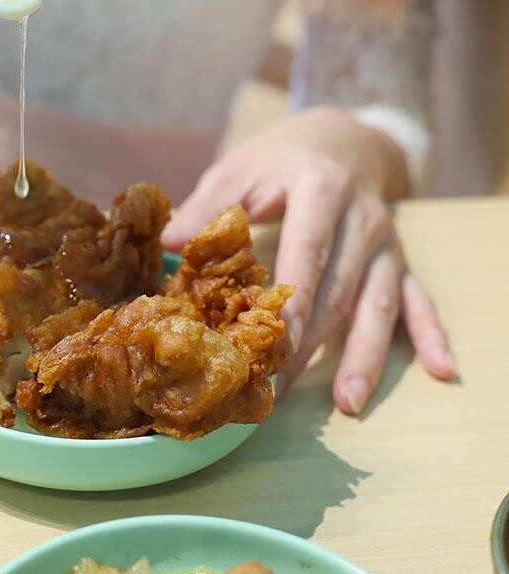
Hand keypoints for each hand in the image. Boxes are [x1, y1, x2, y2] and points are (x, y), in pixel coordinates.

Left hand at [162, 107, 455, 414]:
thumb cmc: (282, 157)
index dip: (292, 299)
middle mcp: (362, 219)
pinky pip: (418, 299)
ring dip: (363, 355)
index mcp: (321, 189)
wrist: (343, 136)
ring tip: (347, 402)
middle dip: (308, 344)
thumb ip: (208, 205)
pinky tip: (439, 370)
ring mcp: (385, 243)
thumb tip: (169, 243)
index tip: (273, 343)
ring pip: (379, 304)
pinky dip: (429, 334)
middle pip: (338, 290)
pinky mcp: (398, 260)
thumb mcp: (240, 167)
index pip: (307, 250)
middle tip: (276, 392)